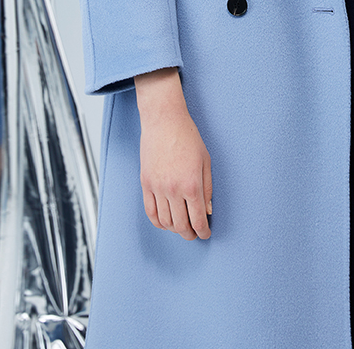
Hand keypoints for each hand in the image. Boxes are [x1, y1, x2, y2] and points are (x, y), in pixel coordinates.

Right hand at [135, 68, 212, 239]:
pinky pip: (150, 212)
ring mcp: (157, 188)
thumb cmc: (188, 137)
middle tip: (194, 234)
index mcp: (192, 184)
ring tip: (181, 227)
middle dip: (190, 234)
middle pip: (181, 225)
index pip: (198, 219)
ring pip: (165, 222)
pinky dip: (158, 222)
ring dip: (174, 229)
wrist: (164, 121)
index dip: (203, 231)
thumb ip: (207, 188)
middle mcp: (174, 190)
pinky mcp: (145, 184)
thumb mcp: (206, 161)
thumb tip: (207, 210)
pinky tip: (165, 222)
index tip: (205, 234)